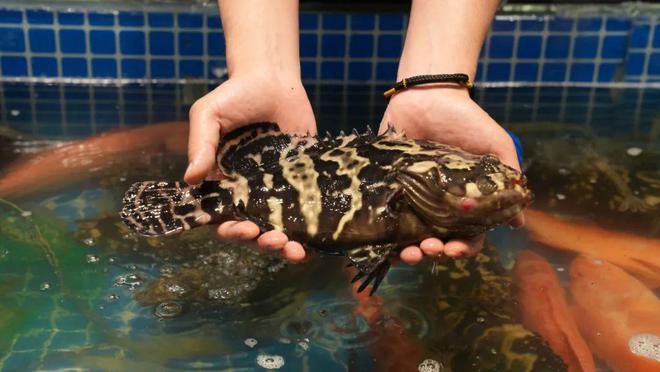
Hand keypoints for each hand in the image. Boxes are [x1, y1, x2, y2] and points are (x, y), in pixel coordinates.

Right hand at [185, 71, 314, 261]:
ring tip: (294, 249)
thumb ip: (201, 145)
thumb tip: (190, 180)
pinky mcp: (304, 182)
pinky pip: (307, 212)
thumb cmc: (235, 96)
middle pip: (254, 231)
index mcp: (225, 183)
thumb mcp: (208, 115)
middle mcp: (252, 192)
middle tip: (273, 240)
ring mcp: (280, 189)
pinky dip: (311, 232)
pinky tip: (316, 241)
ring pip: (282, 229)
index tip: (242, 227)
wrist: (274, 79)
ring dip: (286, 247)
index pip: (224, 218)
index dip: (231, 230)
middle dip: (261, 243)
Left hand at [379, 85, 523, 263]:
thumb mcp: (496, 145)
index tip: (455, 249)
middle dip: (435, 252)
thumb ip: (507, 178)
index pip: (466, 236)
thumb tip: (519, 221)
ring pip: (408, 237)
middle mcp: (437, 205)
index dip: (463, 248)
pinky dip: (382, 236)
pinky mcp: (387, 188)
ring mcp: (410, 198)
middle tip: (430, 249)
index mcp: (464, 200)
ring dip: (410, 252)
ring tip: (409, 252)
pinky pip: (383, 218)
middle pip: (437, 242)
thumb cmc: (467, 120)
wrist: (427, 94)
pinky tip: (383, 244)